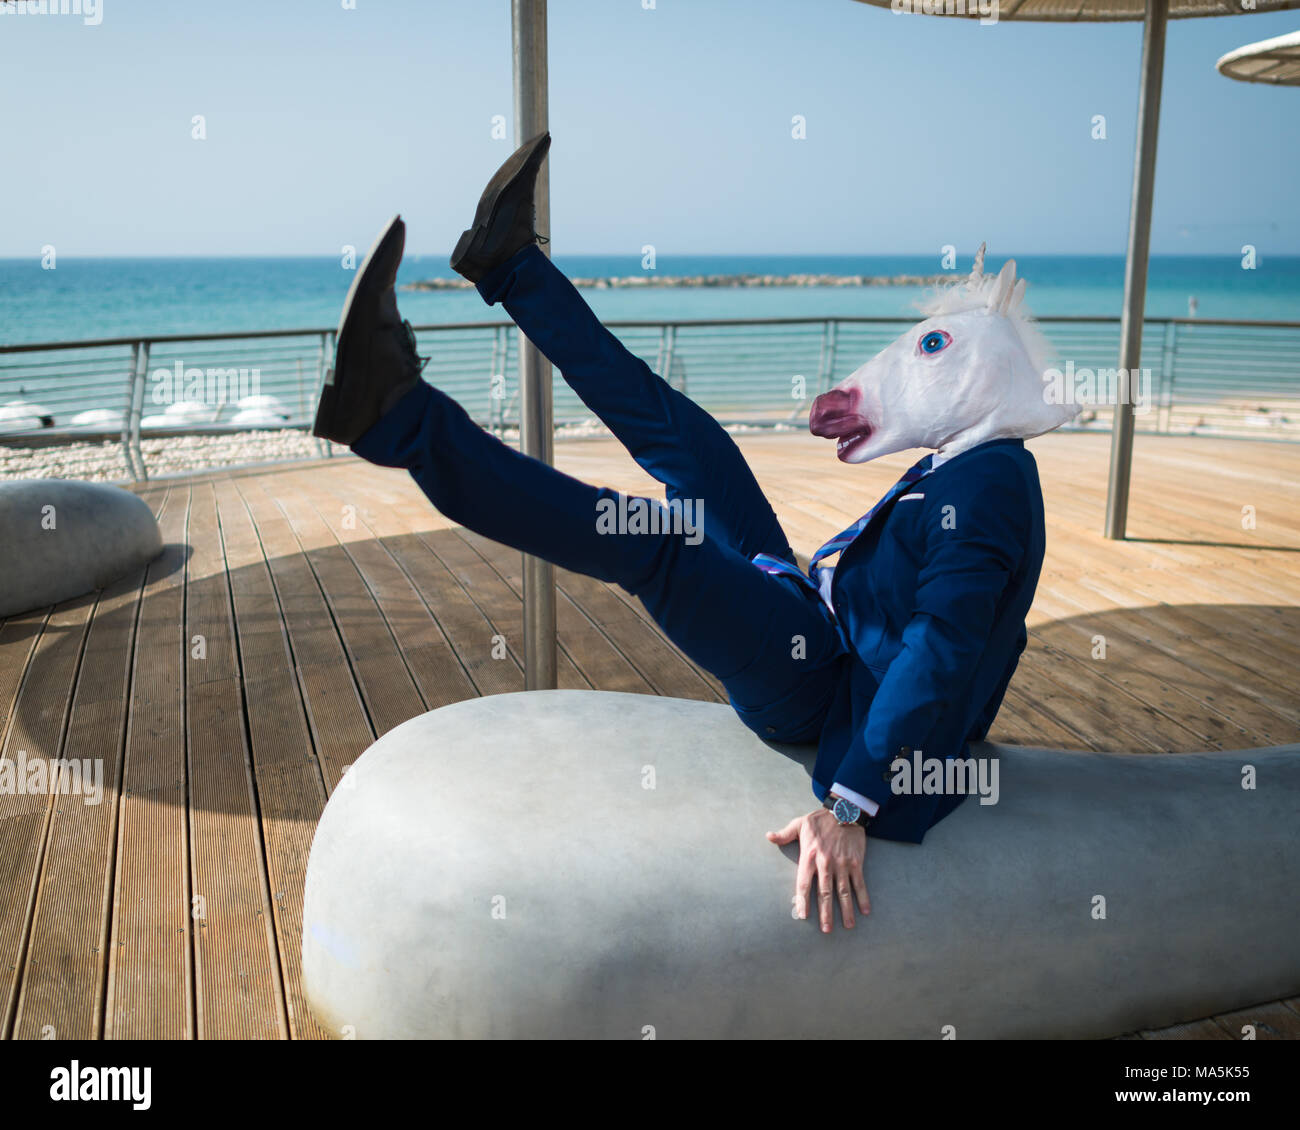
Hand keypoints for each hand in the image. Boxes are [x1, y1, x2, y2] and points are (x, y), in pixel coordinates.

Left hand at [767, 808, 869, 932]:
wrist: (845, 810)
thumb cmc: (820, 819)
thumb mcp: (799, 824)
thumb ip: (784, 834)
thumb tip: (768, 836)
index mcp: (809, 855)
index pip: (804, 882)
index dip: (802, 900)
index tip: (802, 915)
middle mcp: (826, 862)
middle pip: (824, 892)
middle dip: (825, 912)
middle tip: (826, 930)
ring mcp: (842, 863)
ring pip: (843, 891)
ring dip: (845, 909)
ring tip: (847, 926)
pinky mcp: (856, 862)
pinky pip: (859, 882)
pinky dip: (862, 897)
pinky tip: (865, 911)